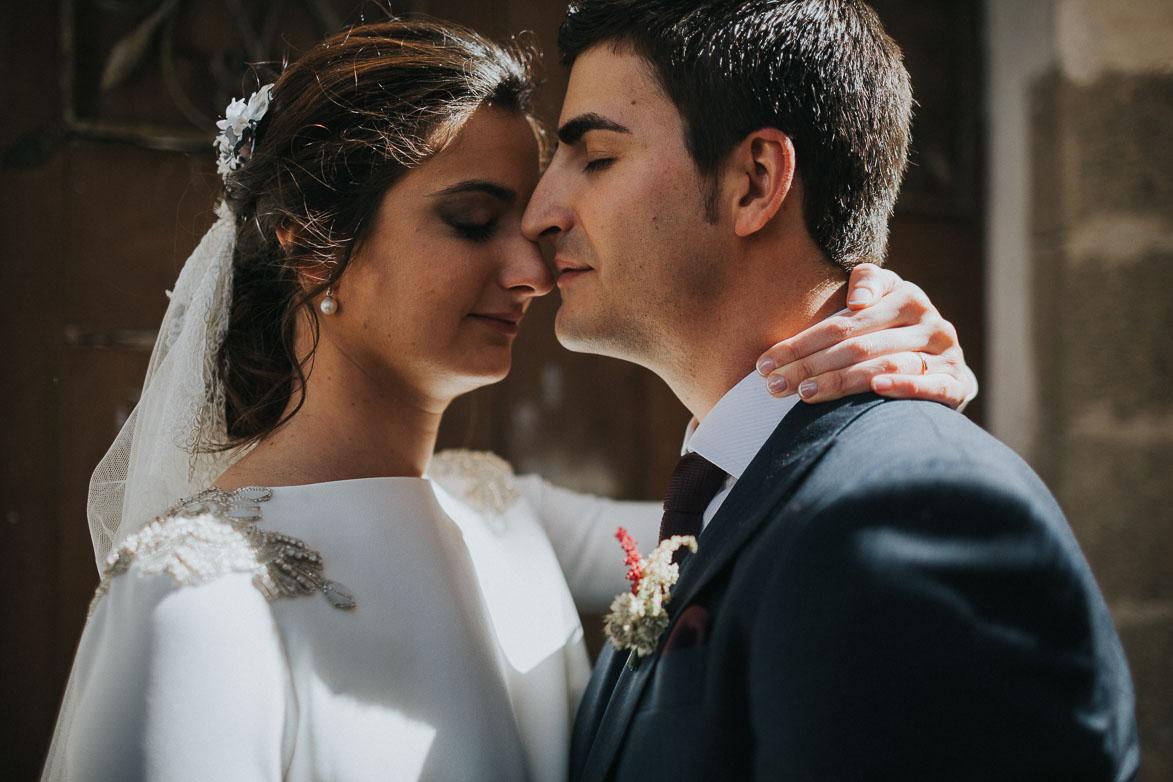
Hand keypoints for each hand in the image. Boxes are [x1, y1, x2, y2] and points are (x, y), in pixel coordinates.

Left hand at [755, 263, 976, 409]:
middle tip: (773, 384)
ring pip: (885, 365)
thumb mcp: (877, 303)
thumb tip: (857, 299)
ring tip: (803, 393)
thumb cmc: (892, 332)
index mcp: (905, 295)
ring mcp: (945, 352)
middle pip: (858, 345)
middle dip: (809, 366)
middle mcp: (928, 321)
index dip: (802, 342)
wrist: (944, 365)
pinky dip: (902, 387)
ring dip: (841, 381)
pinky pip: (929, 385)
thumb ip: (864, 285)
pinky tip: (874, 390)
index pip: (843, 322)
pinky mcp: (956, 382)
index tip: (766, 360)